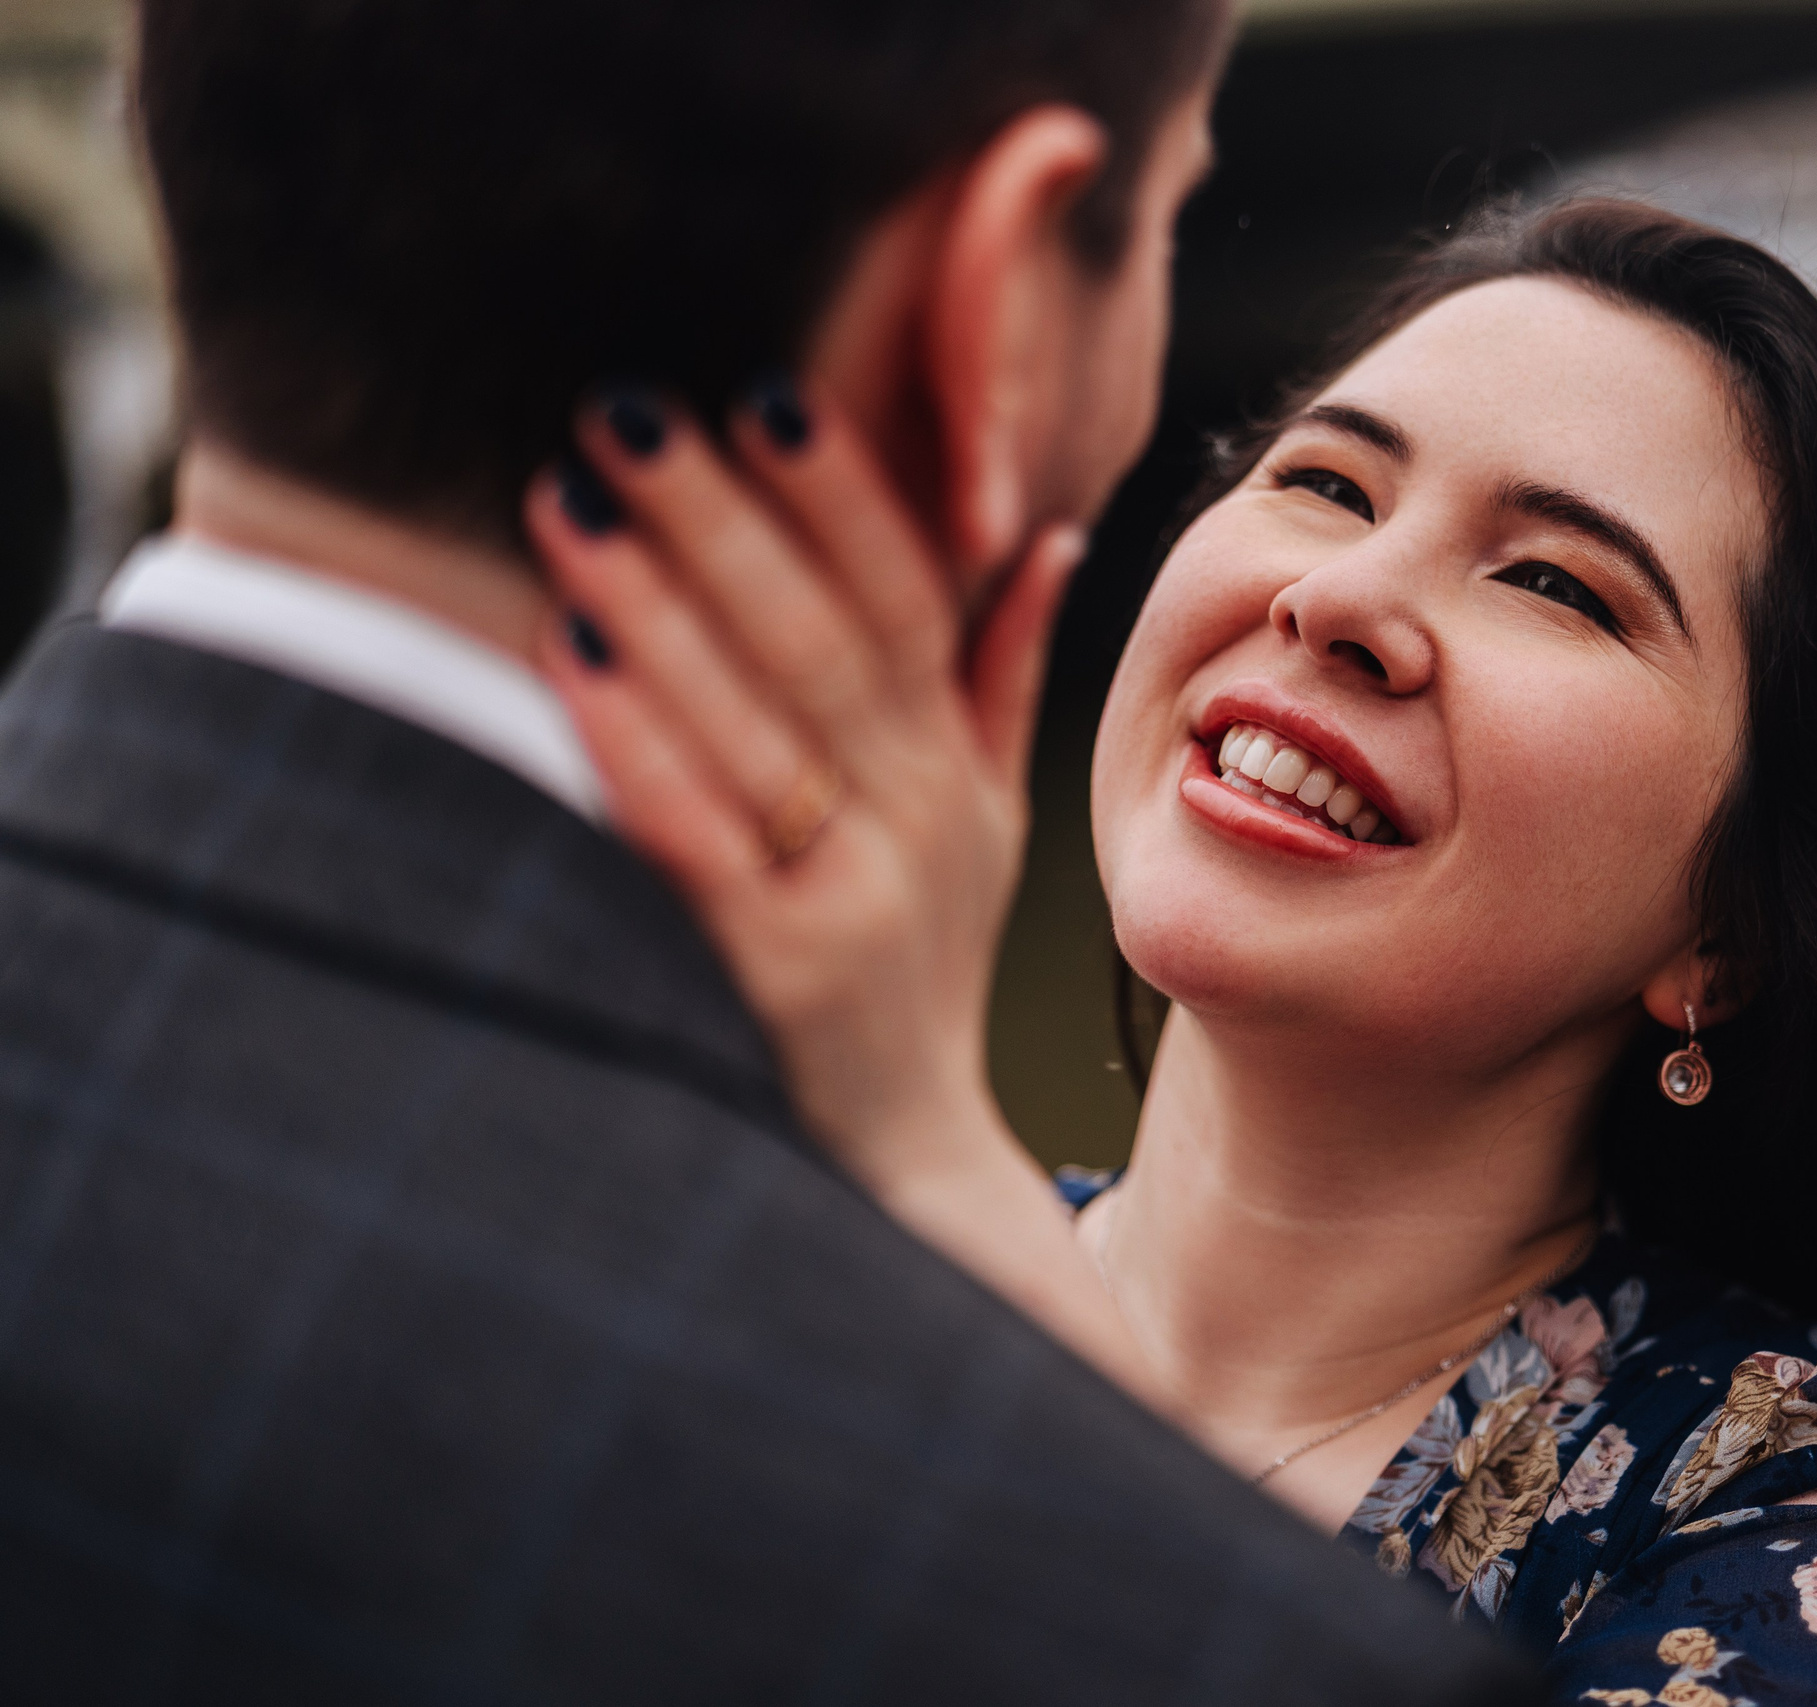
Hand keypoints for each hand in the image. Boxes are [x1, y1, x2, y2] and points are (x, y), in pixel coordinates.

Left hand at [523, 383, 1080, 1178]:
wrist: (911, 1148)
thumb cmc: (924, 962)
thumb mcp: (985, 820)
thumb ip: (1004, 679)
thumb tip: (1048, 538)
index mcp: (954, 762)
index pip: (911, 597)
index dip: (843, 496)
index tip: (767, 393)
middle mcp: (922, 812)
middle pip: (823, 637)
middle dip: (720, 518)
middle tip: (623, 411)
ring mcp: (861, 889)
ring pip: (760, 721)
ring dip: (660, 605)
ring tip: (566, 504)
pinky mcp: (785, 964)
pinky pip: (705, 834)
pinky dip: (638, 741)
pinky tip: (567, 658)